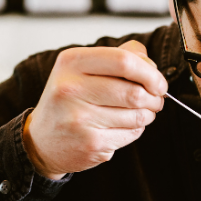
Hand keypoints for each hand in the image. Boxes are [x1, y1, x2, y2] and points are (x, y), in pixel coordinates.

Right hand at [24, 40, 166, 179]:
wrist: (41, 141)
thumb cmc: (69, 100)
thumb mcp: (82, 68)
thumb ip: (118, 56)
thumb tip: (149, 62)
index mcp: (72, 62)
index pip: (124, 61)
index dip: (151, 72)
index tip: (159, 82)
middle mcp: (71, 89)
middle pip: (135, 91)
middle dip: (155, 97)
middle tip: (156, 99)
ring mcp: (79, 118)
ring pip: (137, 115)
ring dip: (148, 114)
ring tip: (140, 112)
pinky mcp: (90, 143)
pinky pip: (131, 133)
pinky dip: (136, 129)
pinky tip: (123, 125)